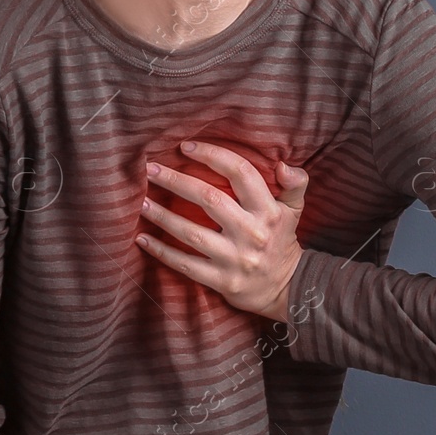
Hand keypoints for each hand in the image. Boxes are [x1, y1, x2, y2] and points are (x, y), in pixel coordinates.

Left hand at [136, 140, 309, 321]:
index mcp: (268, 210)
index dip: (213, 155)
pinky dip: (162, 252)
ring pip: (192, 233)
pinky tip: (143, 239)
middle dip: (176, 181)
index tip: (186, 147)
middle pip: (209, 199)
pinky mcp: (222, 281)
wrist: (287, 288)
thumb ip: (295, 183)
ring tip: (141, 202)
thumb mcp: (294, 210)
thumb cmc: (282, 240)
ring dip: (163, 216)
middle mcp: (252, 233)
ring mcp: (235, 259)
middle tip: (151, 168)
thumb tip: (283, 164)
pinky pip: (185, 265)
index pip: (241, 173)